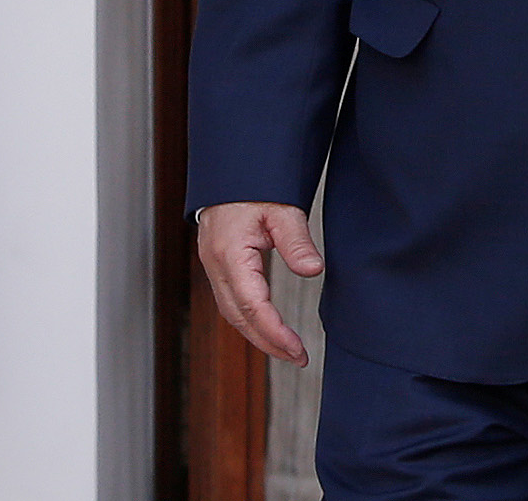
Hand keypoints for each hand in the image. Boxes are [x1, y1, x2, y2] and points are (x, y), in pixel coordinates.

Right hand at [196, 201, 323, 366]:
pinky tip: (268, 327)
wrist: (233, 170)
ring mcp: (213, 266)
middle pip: (238, 316)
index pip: (251, 305)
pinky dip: (249, 319)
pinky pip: (231, 300)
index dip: (273, 332)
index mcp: (229, 254)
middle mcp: (215, 265)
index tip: (297, 349)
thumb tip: (314, 271)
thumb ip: (297, 241)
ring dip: (258, 334)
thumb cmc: (257, 186)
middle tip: (298, 358)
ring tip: (288, 350)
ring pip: (232, 312)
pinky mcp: (219, 264)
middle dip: (267, 341)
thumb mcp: (283, 209)